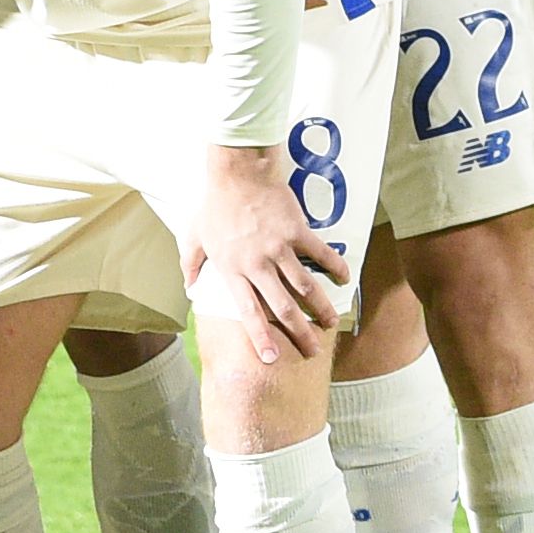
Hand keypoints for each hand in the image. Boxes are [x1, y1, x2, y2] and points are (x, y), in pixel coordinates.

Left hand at [185, 146, 350, 369]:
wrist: (238, 173)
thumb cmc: (215, 204)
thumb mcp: (194, 236)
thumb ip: (191, 264)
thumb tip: (188, 286)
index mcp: (233, 269)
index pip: (248, 312)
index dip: (261, 337)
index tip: (273, 359)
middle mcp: (258, 264)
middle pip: (283, 307)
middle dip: (300, 333)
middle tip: (313, 350)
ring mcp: (280, 248)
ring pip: (306, 286)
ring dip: (322, 308)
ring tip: (331, 322)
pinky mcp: (297, 231)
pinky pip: (322, 254)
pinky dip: (335, 267)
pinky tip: (345, 279)